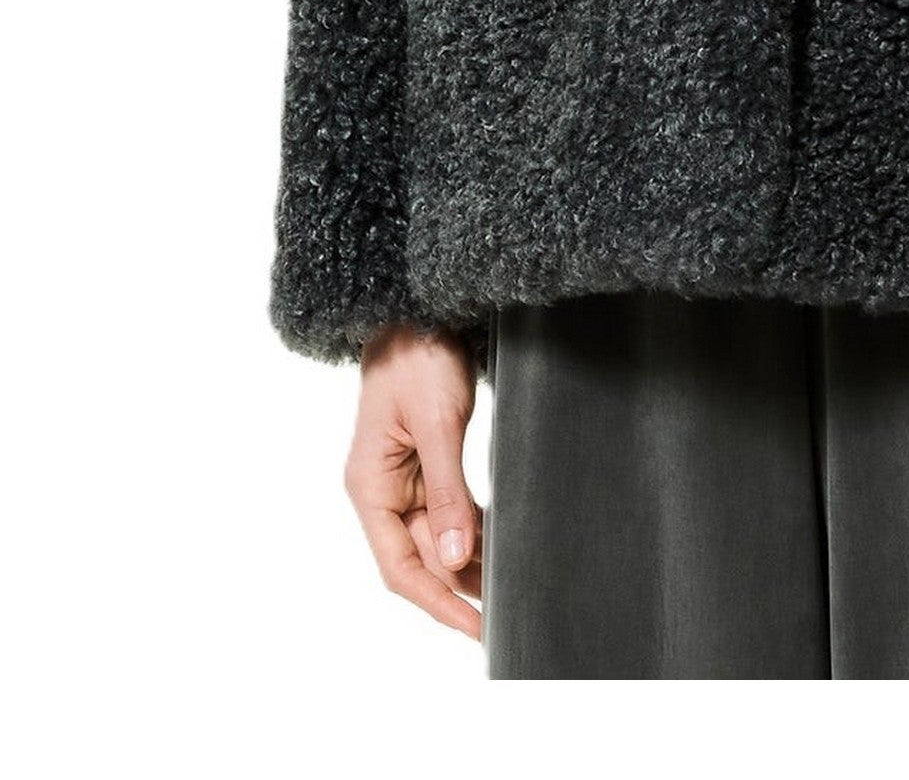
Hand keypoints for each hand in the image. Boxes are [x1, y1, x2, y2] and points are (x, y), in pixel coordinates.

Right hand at [344, 323, 484, 637]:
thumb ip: (447, 492)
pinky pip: (448, 509)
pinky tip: (500, 543)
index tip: (475, 626)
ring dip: (470, 560)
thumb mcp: (436, 424)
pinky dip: (472, 529)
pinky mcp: (426, 462)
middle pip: (422, 556)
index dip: (437, 601)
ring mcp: (404, 478)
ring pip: (438, 537)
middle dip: (462, 585)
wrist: (420, 309)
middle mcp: (382, 490)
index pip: (400, 567)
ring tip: (512, 585)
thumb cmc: (417, 356)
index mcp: (369, 487)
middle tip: (509, 610)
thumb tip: (455, 558)